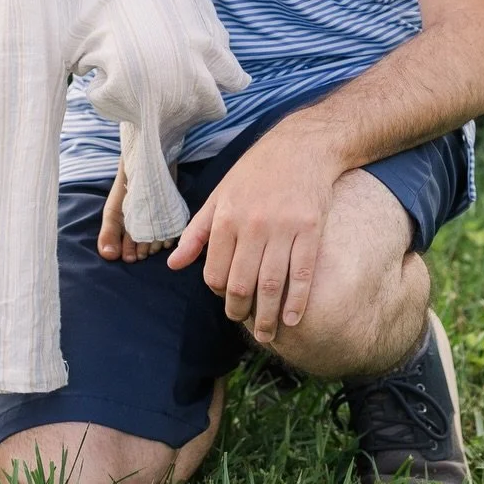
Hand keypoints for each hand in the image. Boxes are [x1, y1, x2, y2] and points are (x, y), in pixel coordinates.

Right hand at [96, 159, 174, 263]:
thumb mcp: (113, 211)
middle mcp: (143, 230)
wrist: (143, 164)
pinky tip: (165, 236)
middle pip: (144, 248)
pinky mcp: (171, 217)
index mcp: (126, 231)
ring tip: (152, 242)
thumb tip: (108, 256)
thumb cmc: (125, 188)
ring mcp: (158, 224)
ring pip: (158, 242)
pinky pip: (172, 232)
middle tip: (142, 252)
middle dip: (142, 252)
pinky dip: (169, 236)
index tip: (131, 257)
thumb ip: (108, 233)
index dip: (129, 254)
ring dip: (155, 245)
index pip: (128, 250)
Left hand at [166, 116, 341, 342]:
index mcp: (226, 217)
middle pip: (241, 284)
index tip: (226, 299)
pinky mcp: (310, 229)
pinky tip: (292, 319)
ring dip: (267, 317)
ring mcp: (283, 228)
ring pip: (271, 285)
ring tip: (267, 335)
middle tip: (244, 323)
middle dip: (240, 311)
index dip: (218, 293)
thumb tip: (173, 265)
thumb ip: (196, 233)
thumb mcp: (219, 196)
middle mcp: (252, 225)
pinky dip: (297, 301)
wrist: (300, 147)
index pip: (214, 272)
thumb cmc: (254, 173)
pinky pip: (302, 274)